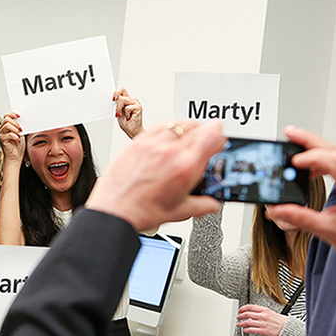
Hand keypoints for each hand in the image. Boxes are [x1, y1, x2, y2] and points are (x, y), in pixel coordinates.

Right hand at [0, 112, 25, 165]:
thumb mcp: (20, 133)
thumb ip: (19, 126)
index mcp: (5, 126)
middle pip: (7, 119)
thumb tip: (23, 119)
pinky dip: (15, 136)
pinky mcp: (2, 140)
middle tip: (21, 129)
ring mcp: (1, 134)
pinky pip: (9, 134)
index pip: (6, 115)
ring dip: (16, 129)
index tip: (19, 116)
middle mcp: (2, 129)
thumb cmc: (17, 146)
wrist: (16, 156)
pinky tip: (18, 140)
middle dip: (16, 123)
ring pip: (7, 125)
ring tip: (19, 135)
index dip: (13, 114)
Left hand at [87, 120, 225, 231]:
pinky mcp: (137, 142)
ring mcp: (152, 145)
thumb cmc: (140, 212)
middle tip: (207, 141)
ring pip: (179, 123)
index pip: (213, 136)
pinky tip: (169, 135)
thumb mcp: (178, 212)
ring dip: (189, 127)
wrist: (113, 211)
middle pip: (198, 127)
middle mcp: (169, 152)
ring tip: (190, 136)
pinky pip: (159, 125)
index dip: (221, 137)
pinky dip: (169, 127)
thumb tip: (212, 204)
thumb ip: (201, 205)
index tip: (220, 141)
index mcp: (184, 168)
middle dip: (207, 133)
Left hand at [113, 87, 143, 138]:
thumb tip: (115, 99)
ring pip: (123, 100)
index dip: (116, 92)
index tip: (113, 99)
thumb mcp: (118, 112)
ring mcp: (136, 103)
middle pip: (121, 95)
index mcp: (127, 100)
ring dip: (119, 109)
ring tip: (122, 115)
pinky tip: (129, 117)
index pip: (122, 90)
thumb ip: (117, 104)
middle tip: (117, 112)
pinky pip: (127, 108)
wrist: (132, 131)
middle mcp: (132, 100)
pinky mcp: (138, 107)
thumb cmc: (126, 123)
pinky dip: (126, 114)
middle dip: (117, 105)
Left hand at [236, 304, 285, 335]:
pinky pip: (251, 330)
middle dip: (240, 315)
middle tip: (238, 317)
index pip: (250, 307)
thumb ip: (262, 312)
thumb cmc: (280, 321)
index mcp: (265, 310)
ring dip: (241, 323)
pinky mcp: (263, 331)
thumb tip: (253, 312)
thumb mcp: (270, 312)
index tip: (240, 310)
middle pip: (247, 314)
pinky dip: (246, 329)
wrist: (287, 328)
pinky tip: (244, 330)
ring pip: (248, 322)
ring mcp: (262, 323)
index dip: (243, 308)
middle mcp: (263, 316)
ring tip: (239, 324)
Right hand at [266, 126, 335, 262]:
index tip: (294, 162)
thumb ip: (300, 218)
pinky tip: (309, 166)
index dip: (313, 158)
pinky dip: (323, 159)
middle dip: (310, 140)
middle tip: (289, 133)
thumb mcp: (329, 230)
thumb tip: (277, 210)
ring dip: (316, 147)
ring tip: (294, 147)